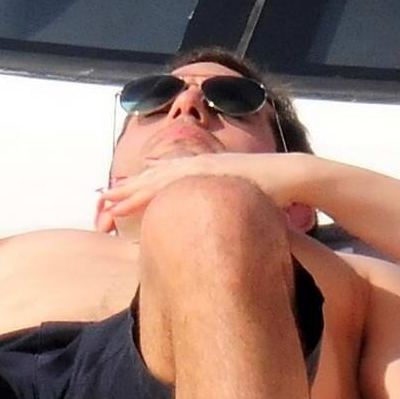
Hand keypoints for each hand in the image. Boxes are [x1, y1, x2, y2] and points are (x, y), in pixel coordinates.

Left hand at [97, 154, 311, 232]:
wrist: (295, 177)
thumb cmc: (274, 194)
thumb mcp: (244, 203)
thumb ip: (230, 211)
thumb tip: (225, 232)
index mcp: (205, 173)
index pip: (168, 182)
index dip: (144, 192)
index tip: (123, 202)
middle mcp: (200, 165)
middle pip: (156, 178)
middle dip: (130, 191)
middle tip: (104, 202)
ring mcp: (204, 166)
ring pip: (159, 179)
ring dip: (133, 191)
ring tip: (110, 202)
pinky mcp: (210, 170)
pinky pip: (175, 182)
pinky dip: (152, 190)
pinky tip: (136, 195)